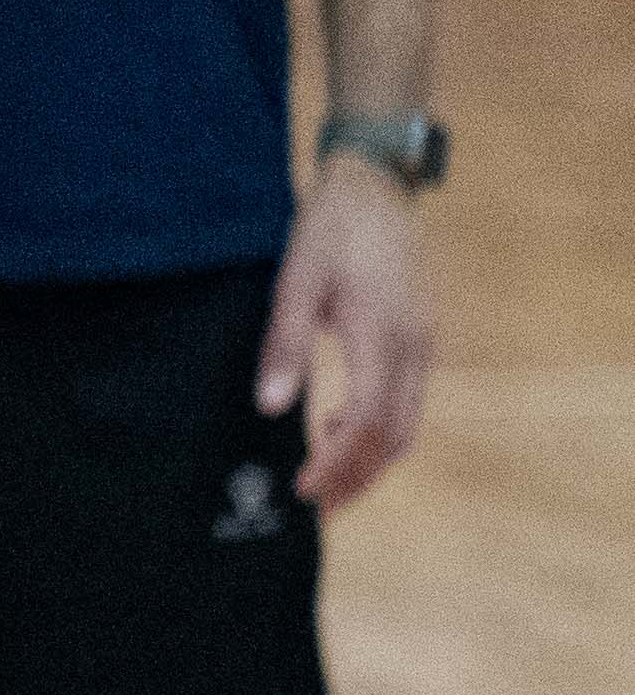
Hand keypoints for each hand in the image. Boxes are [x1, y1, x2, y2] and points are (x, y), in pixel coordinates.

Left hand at [259, 158, 432, 509]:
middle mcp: (414, 348)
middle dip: (357, 476)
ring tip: (327, 478)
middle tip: (317, 506)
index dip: (336, 465)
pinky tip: (336, 426)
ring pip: (406, 423)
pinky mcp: (420, 337)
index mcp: (383, 338)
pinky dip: (378, 428)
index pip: (364, 424)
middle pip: (392, 436)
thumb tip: (270, 407)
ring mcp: (423, 344)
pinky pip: (407, 400)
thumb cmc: (331, 230)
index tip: (304, 491)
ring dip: (369, 458)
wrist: (376, 187)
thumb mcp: (295, 281)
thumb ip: (283, 345)